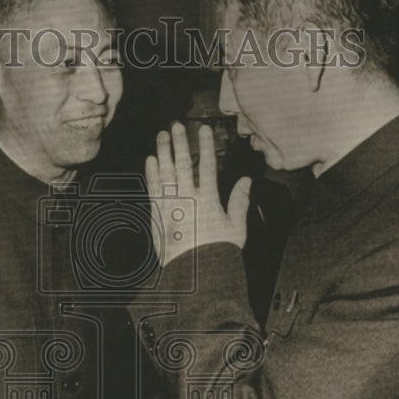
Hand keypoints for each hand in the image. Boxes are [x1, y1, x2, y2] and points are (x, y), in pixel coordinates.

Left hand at [146, 122, 250, 265]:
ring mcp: (170, 206)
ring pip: (165, 173)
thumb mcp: (236, 227)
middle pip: (182, 165)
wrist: (194, 274)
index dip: (205, 146)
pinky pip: (153, 190)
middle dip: (179, 143)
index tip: (203, 129)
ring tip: (162, 136)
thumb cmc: (217, 252)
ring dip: (163, 152)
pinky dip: (152, 174)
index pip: (207, 166)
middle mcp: (188, 199)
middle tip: (175, 125)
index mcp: (209, 200)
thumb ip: (240, 201)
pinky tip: (151, 160)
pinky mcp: (158, 216)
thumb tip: (247, 180)